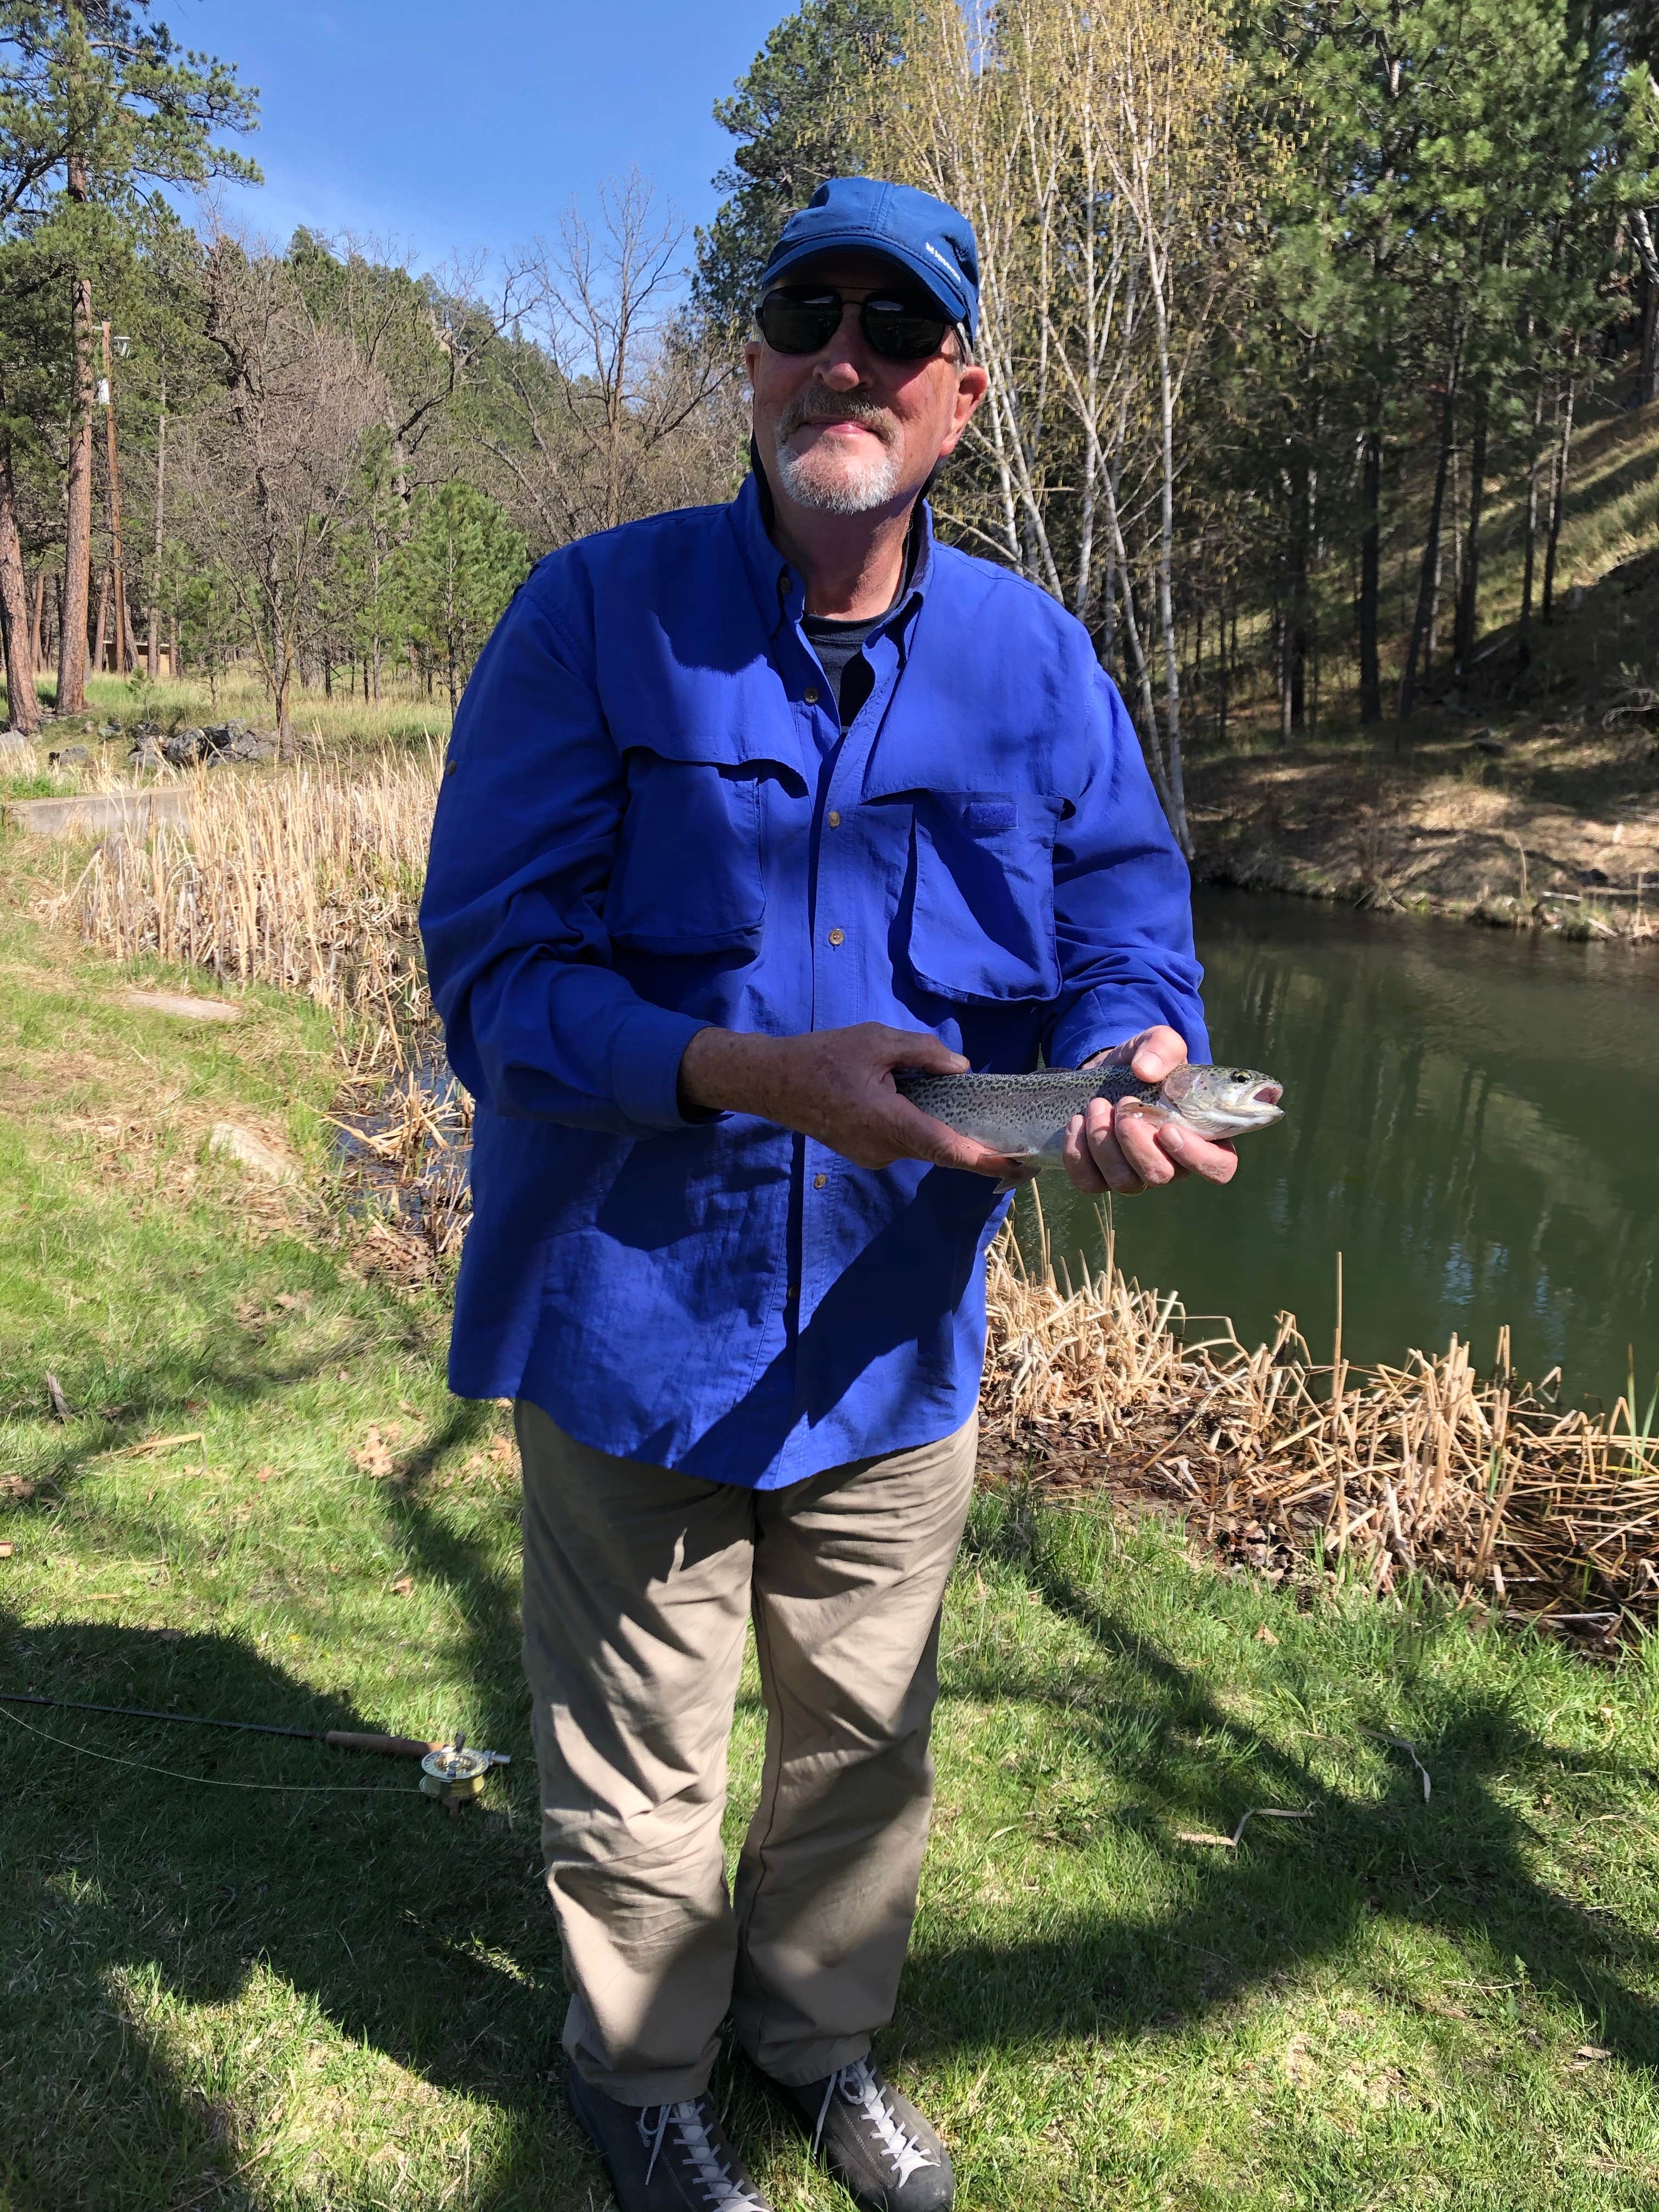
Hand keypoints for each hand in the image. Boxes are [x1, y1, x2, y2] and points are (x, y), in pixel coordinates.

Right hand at [678, 1022, 1017, 1177]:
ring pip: (921, 1144)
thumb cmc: (822, 1056)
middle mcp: (883, 1148)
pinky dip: (920, 1128)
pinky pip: (903, 1142)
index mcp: (888, 1122)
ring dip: (943, 1130)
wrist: (772, 1082)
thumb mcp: (876, 1040)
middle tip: (1013, 1142)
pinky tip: (923, 1104)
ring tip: (967, 1112)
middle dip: (975, 1146)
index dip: (985, 1160)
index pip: (946, 1148)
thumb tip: (961, 1068)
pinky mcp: (864, 1152)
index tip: (1017, 1167)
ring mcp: (873, 1155)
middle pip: (940, 1149)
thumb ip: (922, 1052)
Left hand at [1061, 1025, 1237, 1196]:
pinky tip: (1077, 1122)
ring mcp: (1135, 1174)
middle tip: (1122, 1104)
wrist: (1106, 1071)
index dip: (1197, 1157)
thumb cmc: (1144, 1062)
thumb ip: (1162, 1047)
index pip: (1218, 1168)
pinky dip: (1078, 1153)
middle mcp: (1172, 1162)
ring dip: (1104, 1143)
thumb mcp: (1158, 1043)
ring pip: (1124, 1182)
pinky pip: (1090, 1182)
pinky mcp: (1101, 1175)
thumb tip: (1145, 1070)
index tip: (1166, 1128)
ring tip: (1097, 1105)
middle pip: (1161, 1176)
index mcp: (1201, 1136)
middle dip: (1136, 1142)